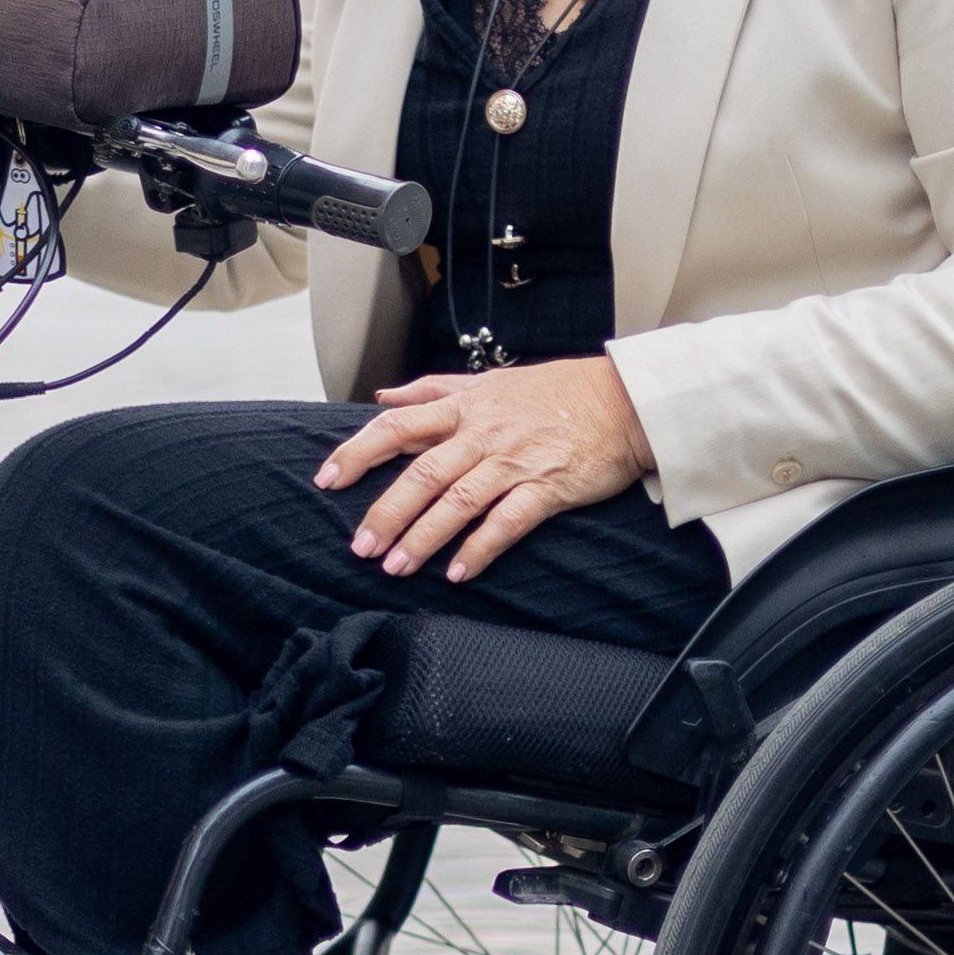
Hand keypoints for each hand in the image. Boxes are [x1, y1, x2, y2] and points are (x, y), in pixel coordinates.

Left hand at [314, 357, 651, 582]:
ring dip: (424, 537)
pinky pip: (507, 521)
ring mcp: (515, 461)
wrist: (625, 401)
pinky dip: (480, 547)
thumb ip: (433, 390)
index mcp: (464, 407)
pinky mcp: (547, 487)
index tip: (328, 479)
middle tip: (360, 546)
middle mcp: (483, 433)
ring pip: (458, 501)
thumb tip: (384, 396)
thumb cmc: (557, 393)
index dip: (358, 452)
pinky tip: (458, 572)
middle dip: (385, 512)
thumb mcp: (489, 382)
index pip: (397, 427)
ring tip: (395, 567)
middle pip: (421, 473)